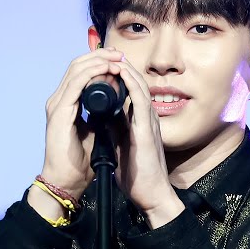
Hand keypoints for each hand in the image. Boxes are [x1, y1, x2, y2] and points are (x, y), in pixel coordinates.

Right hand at [38, 46, 124, 200]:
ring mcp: (57, 104)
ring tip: (116, 58)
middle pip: (77, 65)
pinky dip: (93, 72)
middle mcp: (59, 100)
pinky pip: (77, 82)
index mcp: (66, 103)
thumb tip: (115, 102)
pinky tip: (107, 69)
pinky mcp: (59, 111)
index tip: (119, 60)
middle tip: (120, 54)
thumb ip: (100, 115)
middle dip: (100, 56)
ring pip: (77, 69)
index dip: (99, 62)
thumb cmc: (80, 162)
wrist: (67, 181)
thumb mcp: (95, 131)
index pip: (81, 73)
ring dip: (98, 60)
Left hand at [111, 58, 185, 228]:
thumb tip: (99, 115)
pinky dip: (131, 82)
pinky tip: (120, 70)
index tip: (100, 64)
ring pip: (138, 85)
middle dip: (118, 66)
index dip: (114, 74)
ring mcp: (148, 121)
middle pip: (133, 82)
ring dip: (124, 68)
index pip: (126, 89)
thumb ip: (113, 128)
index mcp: (136, 120)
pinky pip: (139, 99)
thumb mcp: (119, 145)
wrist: (150, 195)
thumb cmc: (136, 174)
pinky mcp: (147, 129)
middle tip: (105, 52)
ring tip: (112, 54)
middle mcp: (144, 116)